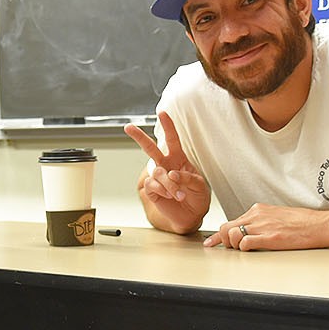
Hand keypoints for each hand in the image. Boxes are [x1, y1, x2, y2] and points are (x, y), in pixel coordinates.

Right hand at [124, 112, 209, 233]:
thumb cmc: (197, 196)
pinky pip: (153, 184)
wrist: (191, 215)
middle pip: (150, 148)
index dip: (168, 126)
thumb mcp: (200, 184)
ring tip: (179, 194)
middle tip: (128, 127)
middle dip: (139, 137)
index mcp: (178, 159)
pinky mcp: (152, 189)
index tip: (162, 114)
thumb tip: (172, 174)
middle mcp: (166, 165)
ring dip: (169, 184)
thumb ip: (187, 177)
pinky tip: (170, 196)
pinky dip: (163, 190)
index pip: (172, 139)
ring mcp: (158, 177)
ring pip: (157, 172)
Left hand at [205, 204, 328, 250]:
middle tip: (223, 249)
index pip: (232, 221)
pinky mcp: (270, 238)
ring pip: (233, 235)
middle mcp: (257, 216)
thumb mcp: (277, 216)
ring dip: (232, 245)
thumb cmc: (302, 223)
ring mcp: (263, 227)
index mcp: (258, 210)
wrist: (319, 225)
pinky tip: (250, 250)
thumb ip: (261, 221)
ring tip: (240, 250)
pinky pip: (245, 243)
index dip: (219, 234)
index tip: (211, 241)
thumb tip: (250, 231)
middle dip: (221, 240)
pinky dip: (243, 248)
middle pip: (226, 227)